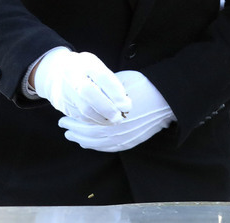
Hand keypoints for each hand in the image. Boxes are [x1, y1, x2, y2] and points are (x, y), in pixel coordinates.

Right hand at [33, 49, 131, 124]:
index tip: (127, 105)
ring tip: (114, 121)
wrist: (55, 72)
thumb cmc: (83, 69)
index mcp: (84, 63)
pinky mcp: (62, 105)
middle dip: (107, 108)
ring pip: (84, 109)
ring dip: (102, 118)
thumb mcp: (96, 66)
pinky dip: (94, 120)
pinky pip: (80, 116)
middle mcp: (72, 76)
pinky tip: (103, 120)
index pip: (102, 77)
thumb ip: (109, 80)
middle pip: (89, 93)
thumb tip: (123, 101)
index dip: (116, 93)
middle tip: (120, 117)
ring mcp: (64, 90)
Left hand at [60, 70, 174, 151]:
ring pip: (97, 144)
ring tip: (72, 136)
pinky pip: (109, 148)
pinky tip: (89, 144)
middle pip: (89, 134)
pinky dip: (96, 147)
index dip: (73, 120)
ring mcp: (124, 138)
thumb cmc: (144, 86)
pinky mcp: (131, 142)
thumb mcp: (119, 82)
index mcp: (111, 115)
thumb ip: (102, 90)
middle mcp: (116, 130)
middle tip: (63, 126)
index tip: (63, 116)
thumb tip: (88, 92)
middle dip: (74, 131)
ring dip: (82, 140)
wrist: (166, 98)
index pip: (85, 122)